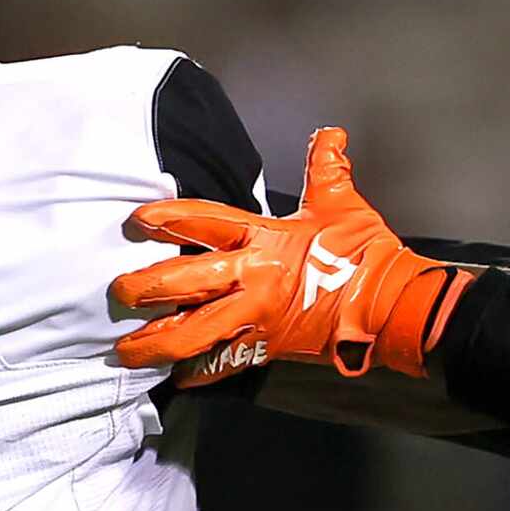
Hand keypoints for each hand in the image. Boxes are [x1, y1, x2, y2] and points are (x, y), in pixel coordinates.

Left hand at [113, 127, 474, 380]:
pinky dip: (201, 371)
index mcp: (265, 239)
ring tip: (126, 351)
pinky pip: (226, 363)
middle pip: (187, 283)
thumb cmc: (366, 254)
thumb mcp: (342, 203)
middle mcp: (253, 279)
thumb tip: (332, 134)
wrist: (392, 305)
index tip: (138, 222)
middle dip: (147, 289)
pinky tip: (178, 377)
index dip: (169, 219)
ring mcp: (258, 317)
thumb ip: (326, 166)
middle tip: (117, 293)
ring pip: (195, 333)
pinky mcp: (269, 348)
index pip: (205, 222)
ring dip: (158, 343)